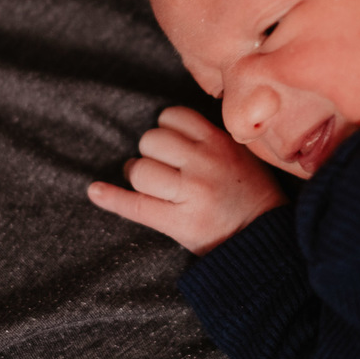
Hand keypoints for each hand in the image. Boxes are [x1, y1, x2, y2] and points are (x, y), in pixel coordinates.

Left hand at [88, 106, 285, 254]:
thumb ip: (206, 139)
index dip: (165, 129)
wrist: (263, 240)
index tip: (171, 146)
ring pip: (141, 171)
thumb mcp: (239, 155)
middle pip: (151, 141)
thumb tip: (162, 128)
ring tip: (151, 187)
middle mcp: (204, 164)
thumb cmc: (248, 194)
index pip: (173, 117)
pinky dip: (111, 198)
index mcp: (220, 143)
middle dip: (150, 154)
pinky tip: (95, 191)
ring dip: (138, 177)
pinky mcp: (178, 223)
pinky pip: (135, 205)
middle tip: (161, 171)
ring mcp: (191, 194)